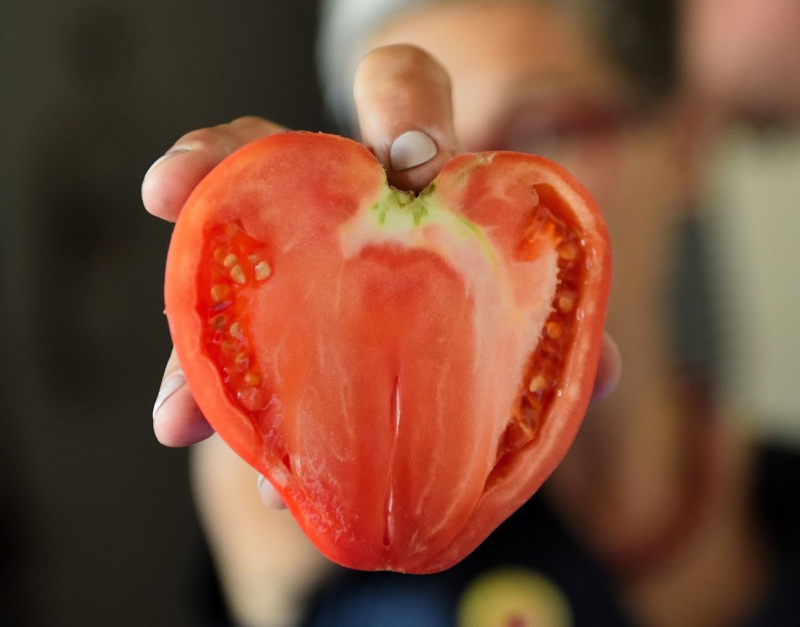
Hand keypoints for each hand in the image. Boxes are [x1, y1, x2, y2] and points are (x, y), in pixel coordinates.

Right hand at [143, 44, 620, 506]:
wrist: (423, 348)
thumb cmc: (472, 298)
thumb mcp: (511, 303)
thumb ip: (552, 327)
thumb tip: (599, 373)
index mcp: (408, 176)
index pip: (401, 92)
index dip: (400, 107)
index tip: (405, 154)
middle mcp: (332, 200)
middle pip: (269, 145)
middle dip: (229, 156)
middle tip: (188, 186)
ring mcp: (284, 253)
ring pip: (219, 242)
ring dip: (186, 296)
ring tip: (169, 355)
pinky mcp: (252, 311)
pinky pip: (212, 332)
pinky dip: (196, 383)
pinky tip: (182, 426)